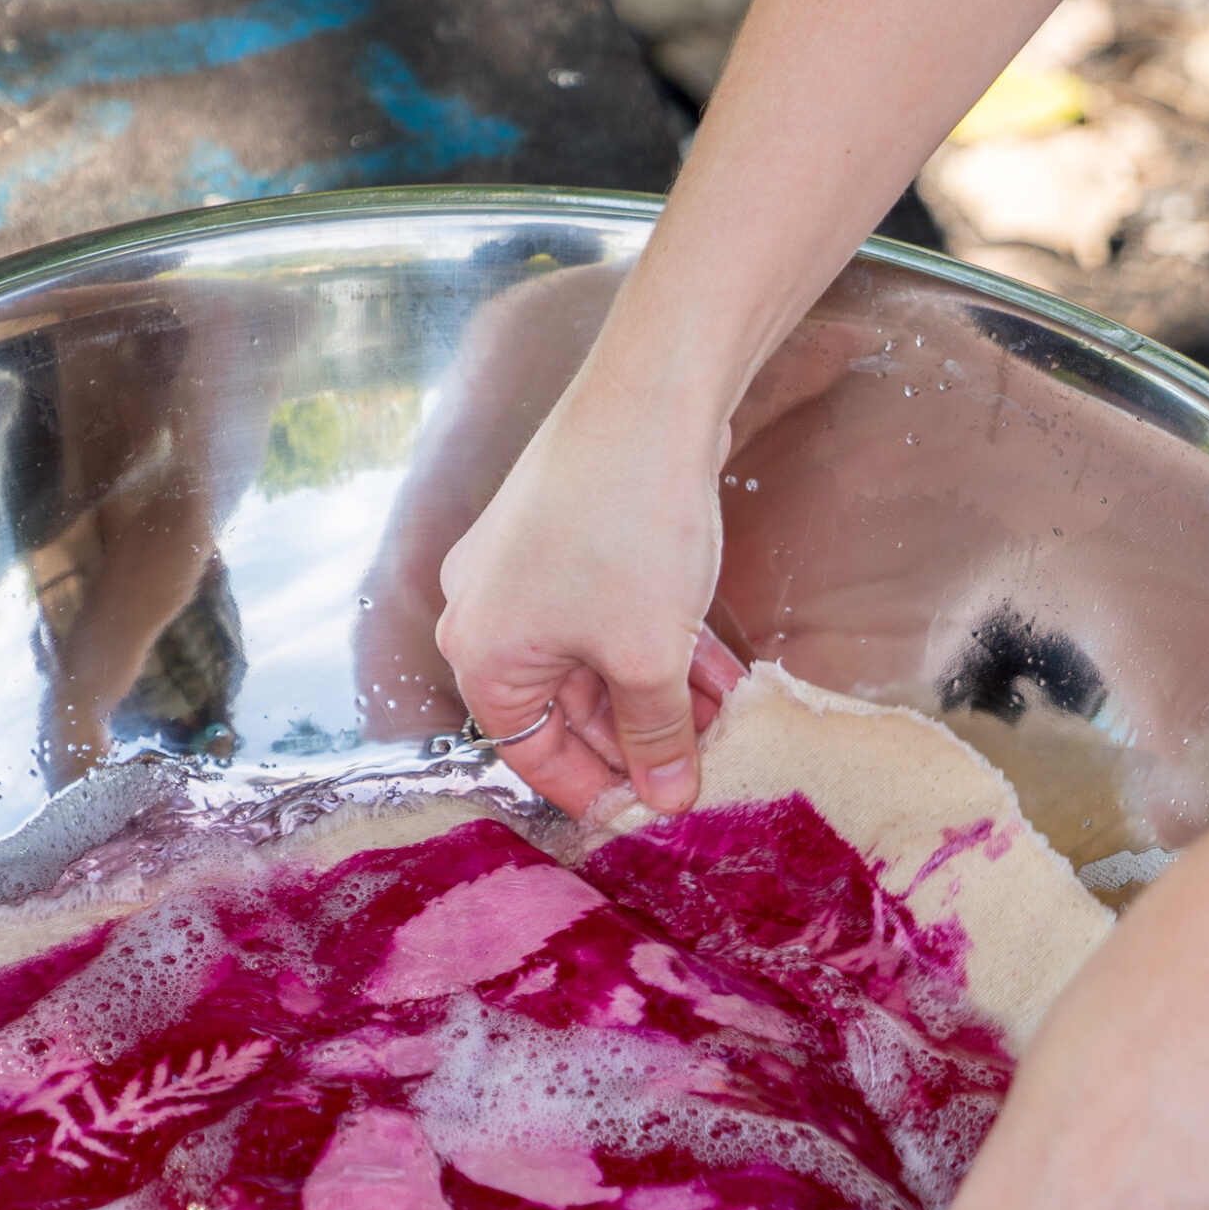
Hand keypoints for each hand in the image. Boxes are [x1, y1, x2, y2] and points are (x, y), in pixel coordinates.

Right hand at [437, 379, 742, 818]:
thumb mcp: (650, 658)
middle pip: (564, 708)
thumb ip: (658, 736)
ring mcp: (522, 568)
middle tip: (705, 766)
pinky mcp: (563, 533)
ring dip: (659, 694)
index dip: (599, 790)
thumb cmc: (631, 528)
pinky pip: (605, 614)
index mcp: (481, 654)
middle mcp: (485, 611)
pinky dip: (655, 644)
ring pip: (593, 660)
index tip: (656, 812)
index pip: (532, 755)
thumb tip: (666, 798)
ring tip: (727, 720)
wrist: (651, 396)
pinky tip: (718, 669)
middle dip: (641, 737)